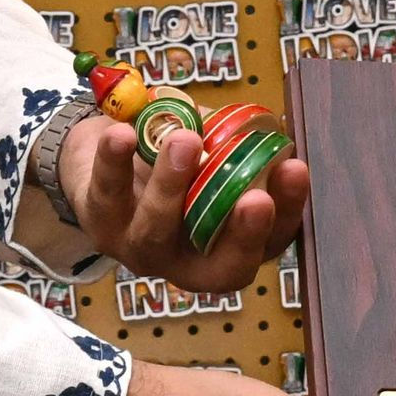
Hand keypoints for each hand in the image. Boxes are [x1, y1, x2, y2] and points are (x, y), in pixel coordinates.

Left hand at [68, 115, 305, 292]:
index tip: (295, 170)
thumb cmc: (176, 151)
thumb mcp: (212, 147)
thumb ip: (234, 144)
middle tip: (254, 197)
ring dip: (172, 188)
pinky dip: (113, 163)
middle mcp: (187, 260)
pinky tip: (123, 135)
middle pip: (219, 268)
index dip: (286, 212)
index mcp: (228, 244)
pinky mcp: (101, 224)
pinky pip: (107, 196)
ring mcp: (142, 249)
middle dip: (241, 236)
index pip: (269, 242)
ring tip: (185, 140)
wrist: (110, 145)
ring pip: (156, 233)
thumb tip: (264, 128)